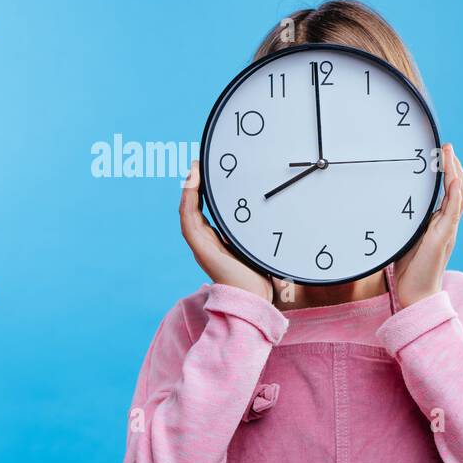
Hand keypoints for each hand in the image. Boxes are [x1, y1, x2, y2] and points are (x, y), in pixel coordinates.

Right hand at [180, 161, 272, 301]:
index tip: (208, 172)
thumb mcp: (258, 245)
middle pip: (194, 207)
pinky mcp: (200, 248)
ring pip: (187, 211)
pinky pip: (188, 220)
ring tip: (194, 169)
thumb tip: (275, 210)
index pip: (205, 210)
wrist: (256, 298)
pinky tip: (191, 185)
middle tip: (199, 164)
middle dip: (194, 185)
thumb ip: (257, 230)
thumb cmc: (261, 276)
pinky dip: (187, 201)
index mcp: (218, 239)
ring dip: (188, 188)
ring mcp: (201, 245)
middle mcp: (206, 241)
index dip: (203, 191)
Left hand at [392, 144, 462, 307]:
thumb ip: (406, 222)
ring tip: (448, 154)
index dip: (449, 172)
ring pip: (460, 196)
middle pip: (460, 189)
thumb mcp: (405, 238)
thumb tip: (392, 204)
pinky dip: (455, 194)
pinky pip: (453, 212)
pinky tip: (453, 179)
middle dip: (455, 166)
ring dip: (455, 172)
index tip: (441, 154)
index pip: (451, 192)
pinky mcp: (443, 238)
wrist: (415, 296)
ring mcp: (448, 230)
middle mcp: (448, 225)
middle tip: (446, 147)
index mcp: (440, 224)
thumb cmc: (409, 271)